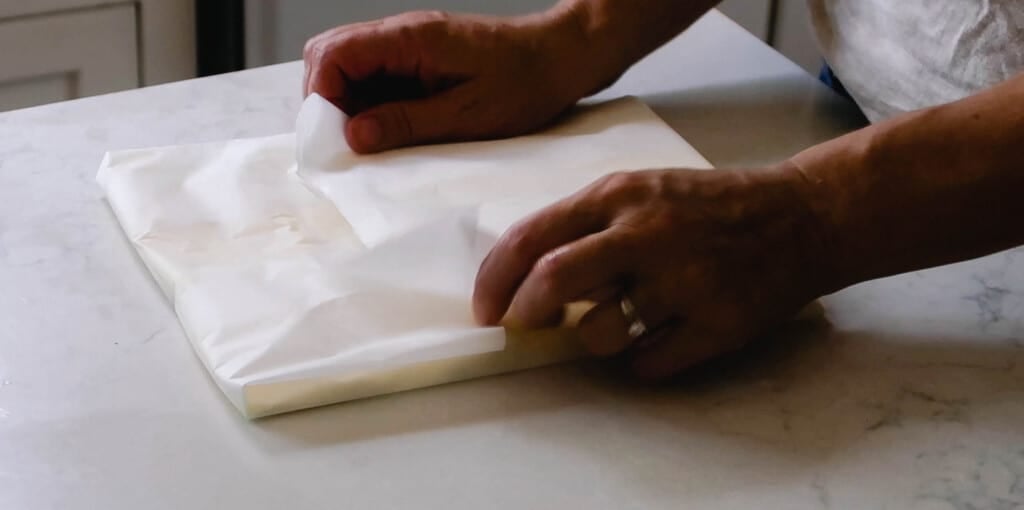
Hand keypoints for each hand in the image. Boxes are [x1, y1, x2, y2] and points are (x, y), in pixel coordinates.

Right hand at [303, 9, 607, 152]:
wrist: (564, 57)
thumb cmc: (526, 83)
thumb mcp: (468, 115)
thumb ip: (407, 124)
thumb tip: (354, 136)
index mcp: (410, 38)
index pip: (332, 54)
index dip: (321, 97)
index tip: (335, 139)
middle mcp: (402, 33)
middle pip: (330, 55)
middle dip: (327, 101)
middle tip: (348, 143)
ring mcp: (408, 45)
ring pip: (350, 67)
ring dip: (350, 105)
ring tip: (373, 142)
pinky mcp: (419, 59)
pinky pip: (377, 77)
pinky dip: (373, 104)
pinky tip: (393, 131)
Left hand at [473, 165, 833, 378]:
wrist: (799, 216)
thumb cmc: (706, 206)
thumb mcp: (641, 190)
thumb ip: (585, 225)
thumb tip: (523, 279)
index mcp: (621, 195)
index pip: (532, 236)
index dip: (494, 279)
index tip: (485, 310)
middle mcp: (648, 233)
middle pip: (554, 279)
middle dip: (525, 312)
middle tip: (524, 327)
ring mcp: (684, 280)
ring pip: (599, 332)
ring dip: (591, 338)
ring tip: (615, 323)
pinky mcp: (717, 323)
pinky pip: (648, 364)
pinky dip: (639, 362)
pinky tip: (657, 339)